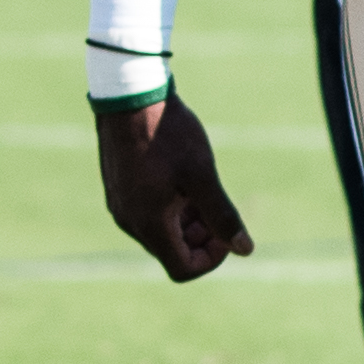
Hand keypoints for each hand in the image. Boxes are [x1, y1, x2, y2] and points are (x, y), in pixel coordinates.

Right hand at [94, 91, 251, 278]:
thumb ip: (222, 216)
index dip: (212, 259)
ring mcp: (120, 205)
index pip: (183, 269)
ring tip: (203, 189)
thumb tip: (245, 250)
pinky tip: (183, 179)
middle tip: (218, 206)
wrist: (128, 94)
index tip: (227, 231)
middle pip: (171, 251)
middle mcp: (130, 221)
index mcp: (149, 224)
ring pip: (160, 231)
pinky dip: (170, 208)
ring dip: (187, 222)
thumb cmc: (167, 134)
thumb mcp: (202, 175)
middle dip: (201, 238)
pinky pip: (147, 213)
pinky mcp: (118, 188)